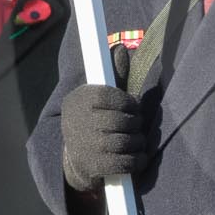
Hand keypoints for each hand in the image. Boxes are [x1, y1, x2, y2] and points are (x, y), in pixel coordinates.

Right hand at [62, 45, 146, 191]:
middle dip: (136, 123)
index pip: (112, 96)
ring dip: (139, 142)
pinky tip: (139, 156)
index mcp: (79, 99)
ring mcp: (86, 145)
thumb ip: (114, 75)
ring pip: (127, 142)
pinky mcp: (94, 166)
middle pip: (123, 120)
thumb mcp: (99, 96)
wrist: (74, 158)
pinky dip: (138, 160)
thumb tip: (121, 48)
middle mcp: (79, 122)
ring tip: (138, 140)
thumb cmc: (94, 120)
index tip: (132, 106)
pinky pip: (126, 163)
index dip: (129, 102)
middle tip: (137, 124)